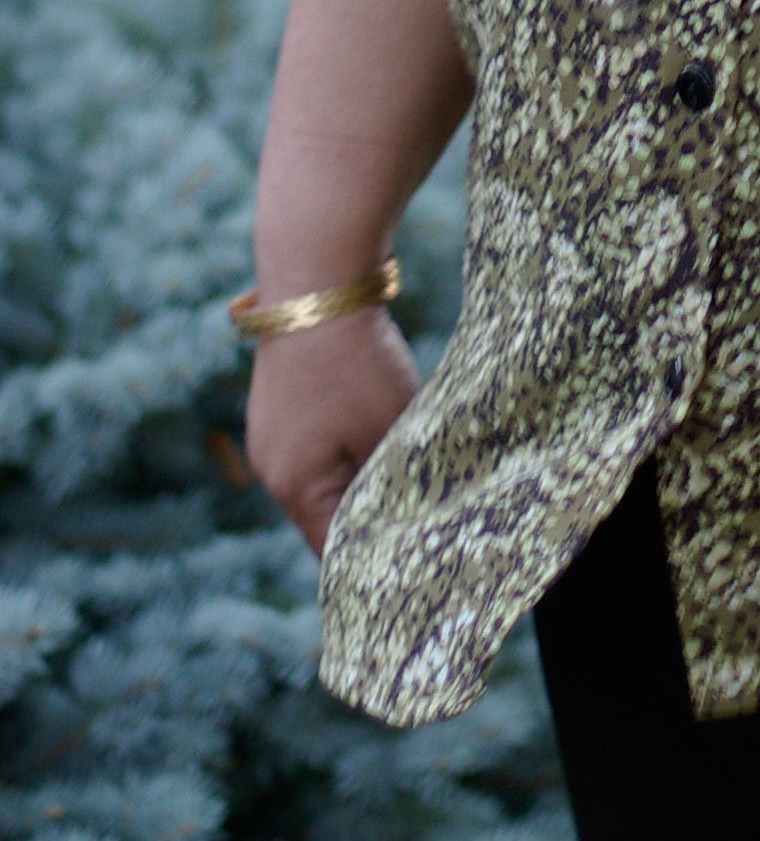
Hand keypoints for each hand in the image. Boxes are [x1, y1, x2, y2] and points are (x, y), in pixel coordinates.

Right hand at [245, 306, 420, 555]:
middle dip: (365, 511)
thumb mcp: (389, 426)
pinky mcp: (276, 405)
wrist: (316, 285)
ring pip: (321, 475)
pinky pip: (313, 442)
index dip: (371, 555)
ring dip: (355, 470)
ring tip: (393, 450)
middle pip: (325, 514)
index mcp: (295, 488)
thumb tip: (407, 512)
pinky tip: (369, 412)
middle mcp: (270, 469)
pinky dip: (342, 440)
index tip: (406, 554)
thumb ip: (393, 478)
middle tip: (410, 505)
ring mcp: (269, 434)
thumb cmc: (357, 363)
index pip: (333, 550)